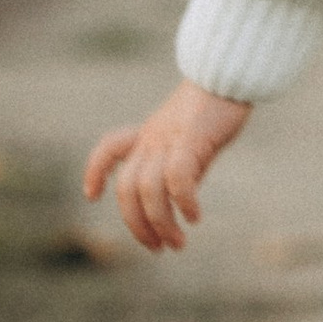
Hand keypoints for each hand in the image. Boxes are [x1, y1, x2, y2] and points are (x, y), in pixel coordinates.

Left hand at [84, 82, 251, 251]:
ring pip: (148, 190)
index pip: (110, 148)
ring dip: (160, 224)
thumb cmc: (217, 103)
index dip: (96, 171)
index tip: (92, 195)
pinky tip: (194, 218)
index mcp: (149, 133)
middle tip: (156, 248)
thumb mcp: (191, 137)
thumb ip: (182, 165)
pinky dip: (182, 203)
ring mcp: (167, 139)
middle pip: (127, 188)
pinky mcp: (190, 140)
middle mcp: (151, 139)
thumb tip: (180, 200)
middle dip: (136, 225)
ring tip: (177, 243)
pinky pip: (176, 178)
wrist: (231, 73)